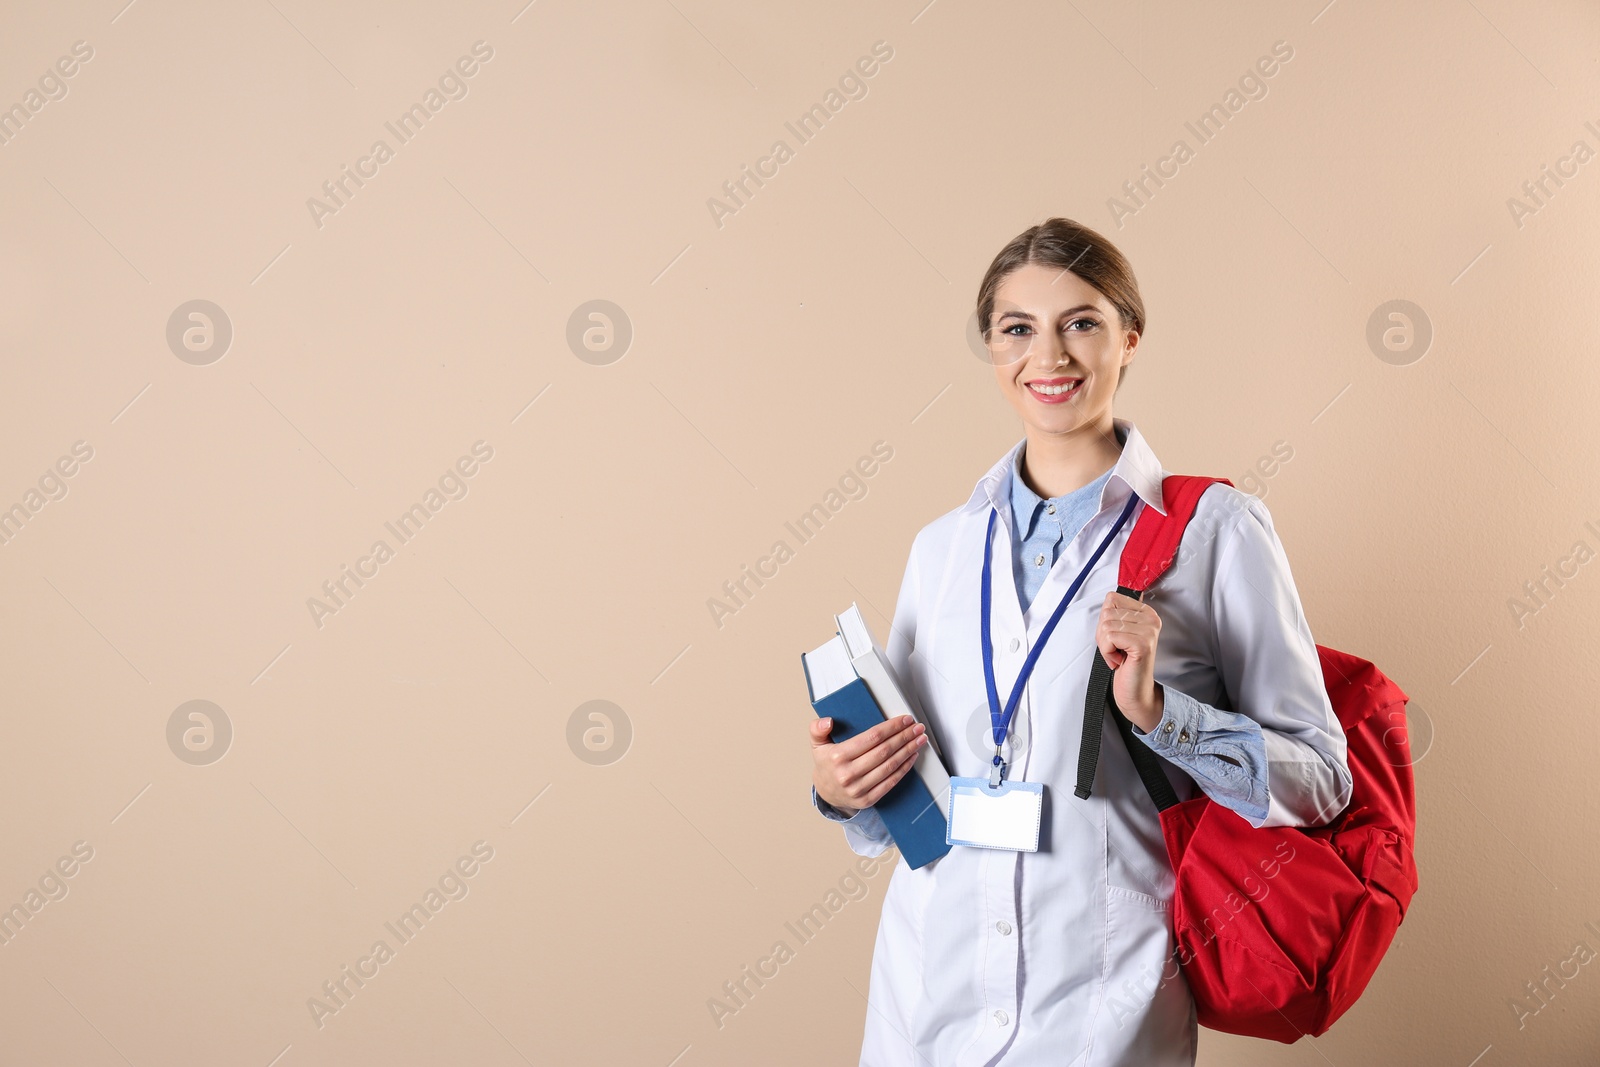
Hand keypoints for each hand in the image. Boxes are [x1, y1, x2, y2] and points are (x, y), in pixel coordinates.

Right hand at [810, 714, 927, 816]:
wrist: (826, 793)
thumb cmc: (827, 764)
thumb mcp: (817, 744)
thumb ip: (817, 729)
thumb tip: (827, 721)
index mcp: (838, 757)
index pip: (872, 737)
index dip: (891, 727)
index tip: (904, 720)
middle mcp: (849, 774)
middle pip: (884, 751)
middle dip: (904, 737)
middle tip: (917, 727)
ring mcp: (859, 788)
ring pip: (890, 766)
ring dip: (908, 750)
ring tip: (919, 739)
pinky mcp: (868, 799)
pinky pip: (891, 781)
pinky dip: (904, 768)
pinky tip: (912, 757)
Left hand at [1095, 591, 1164, 732]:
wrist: (1134, 691)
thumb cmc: (1124, 662)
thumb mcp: (1118, 631)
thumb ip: (1114, 613)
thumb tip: (1109, 597)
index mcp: (1146, 612)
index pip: (1111, 598)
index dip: (1104, 620)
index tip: (1115, 637)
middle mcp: (1151, 618)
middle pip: (1106, 612)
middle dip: (1102, 635)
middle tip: (1116, 649)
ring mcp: (1149, 631)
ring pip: (1106, 625)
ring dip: (1105, 645)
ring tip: (1118, 655)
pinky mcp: (1143, 644)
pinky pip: (1109, 637)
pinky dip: (1107, 652)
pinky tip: (1119, 660)